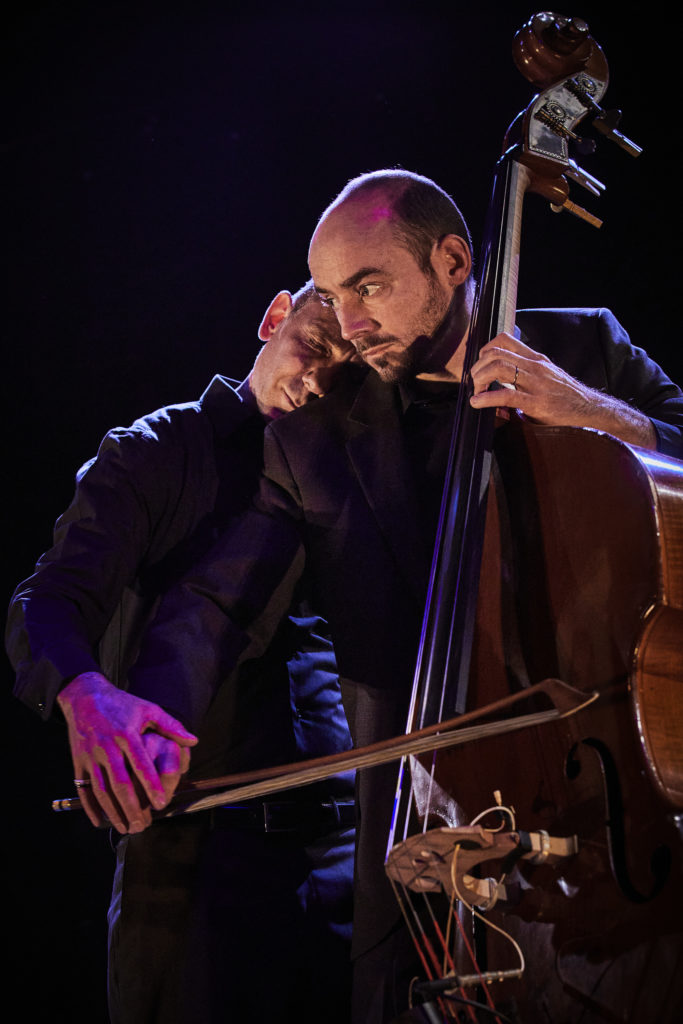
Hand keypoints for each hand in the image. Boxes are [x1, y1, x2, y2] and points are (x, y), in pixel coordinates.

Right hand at [57, 671, 197, 833]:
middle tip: (142, 825)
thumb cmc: (121, 704)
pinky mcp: (77, 762)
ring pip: (101, 790)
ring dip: (112, 811)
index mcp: (126, 734)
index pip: (141, 764)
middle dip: (131, 807)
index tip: (161, 803)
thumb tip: (193, 740)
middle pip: (120, 783)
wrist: (84, 696)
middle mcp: (107, 747)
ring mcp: (90, 755)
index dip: (151, 785)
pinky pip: (83, 789)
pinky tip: (100, 822)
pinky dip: (90, 808)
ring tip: (124, 827)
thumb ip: (170, 726)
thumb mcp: (147, 709)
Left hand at [469, 333, 655, 446]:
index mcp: (536, 359)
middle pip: (496, 353)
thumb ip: (524, 379)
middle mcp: (535, 366)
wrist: (590, 409)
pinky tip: (478, 403)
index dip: (486, 350)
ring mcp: (535, 383)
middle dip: (478, 367)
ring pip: (497, 368)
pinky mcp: (535, 402)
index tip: (481, 365)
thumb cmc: (566, 396)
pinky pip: (505, 395)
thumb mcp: (546, 379)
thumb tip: (498, 389)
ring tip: (477, 392)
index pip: (505, 340)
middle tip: (476, 382)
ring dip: (480, 379)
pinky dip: (486, 398)